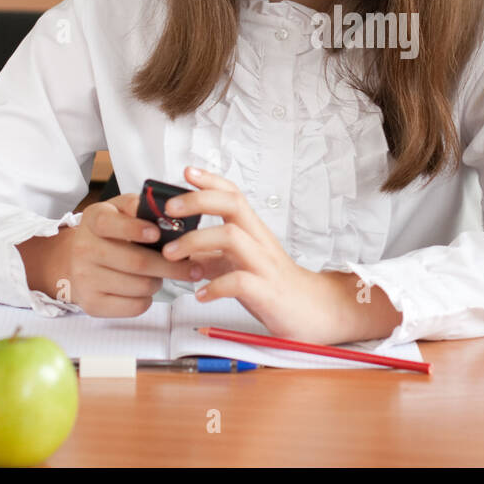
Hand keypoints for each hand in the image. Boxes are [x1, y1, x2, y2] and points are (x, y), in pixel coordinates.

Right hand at [28, 193, 195, 317]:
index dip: (136, 229)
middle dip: (172, 266)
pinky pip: (134, 306)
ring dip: (159, 281)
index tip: (157, 234)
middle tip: (192, 268)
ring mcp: (86, 279)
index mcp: (94, 220)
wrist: (72, 261)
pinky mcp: (92, 304)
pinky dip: (148, 298)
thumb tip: (170, 214)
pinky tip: (144, 288)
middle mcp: (85, 249)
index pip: (112, 224)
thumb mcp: (118, 210)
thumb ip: (141, 207)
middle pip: (137, 262)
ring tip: (161, 274)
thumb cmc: (107, 233)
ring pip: (140, 286)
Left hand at [157, 166, 355, 343]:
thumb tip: (184, 252)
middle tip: (169, 210)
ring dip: (195, 242)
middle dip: (198, 201)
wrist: (313, 312)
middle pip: (232, 205)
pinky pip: (239, 282)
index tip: (187, 172)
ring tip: (171, 255)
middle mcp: (260, 242)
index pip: (233, 195)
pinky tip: (200, 294)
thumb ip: (214, 257)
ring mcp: (265, 265)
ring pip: (232, 238)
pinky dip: (214, 286)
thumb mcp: (240, 266)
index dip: (210, 181)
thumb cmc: (275, 287)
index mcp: (254, 232)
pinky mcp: (267, 292)